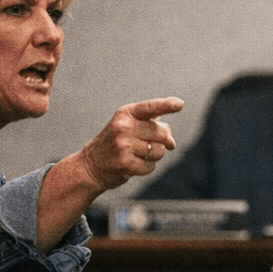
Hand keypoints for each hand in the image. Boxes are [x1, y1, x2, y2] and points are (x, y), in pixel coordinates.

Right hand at [70, 97, 184, 191]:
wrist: (92, 164)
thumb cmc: (118, 143)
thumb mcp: (131, 126)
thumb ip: (154, 126)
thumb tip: (171, 142)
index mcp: (126, 113)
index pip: (150, 107)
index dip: (166, 105)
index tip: (180, 104)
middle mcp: (124, 126)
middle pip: (161, 133)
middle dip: (162, 141)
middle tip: (147, 145)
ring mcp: (123, 144)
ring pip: (159, 151)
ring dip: (154, 156)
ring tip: (138, 154)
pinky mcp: (124, 162)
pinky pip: (151, 166)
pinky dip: (147, 167)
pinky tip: (134, 165)